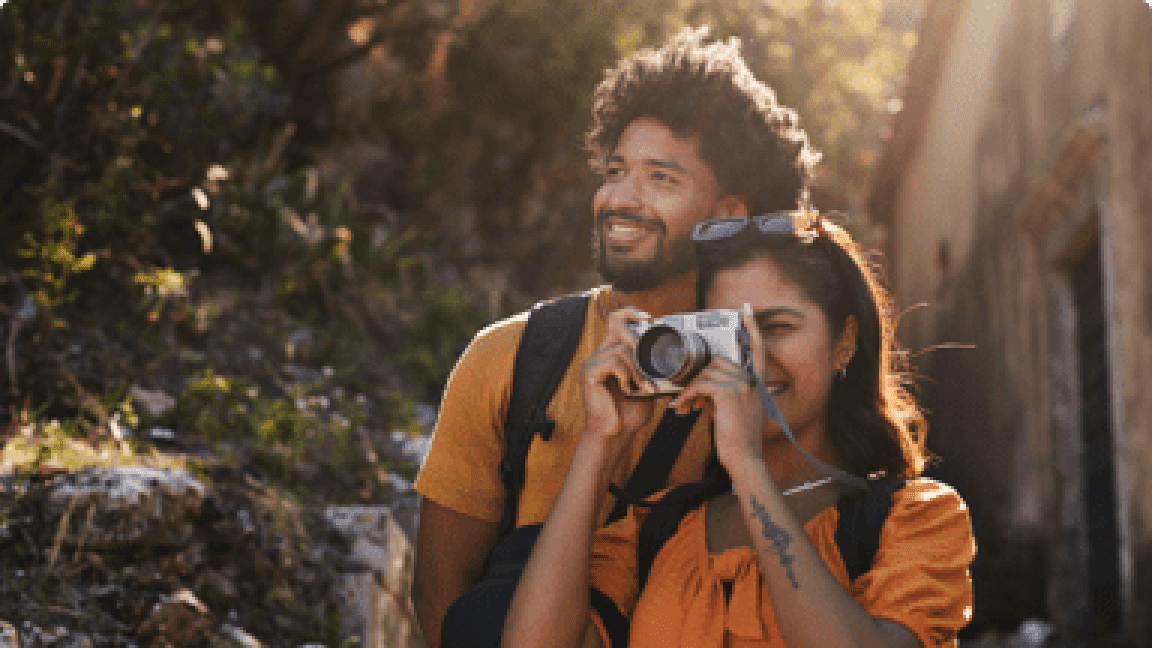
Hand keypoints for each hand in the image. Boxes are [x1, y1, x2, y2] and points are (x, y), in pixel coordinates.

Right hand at [580, 307, 658, 446]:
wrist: (616, 434)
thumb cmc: (629, 413)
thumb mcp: (646, 384)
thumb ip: (651, 368)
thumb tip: (672, 355)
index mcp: (611, 354)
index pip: (616, 320)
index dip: (630, 313)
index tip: (649, 318)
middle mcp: (599, 355)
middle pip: (617, 325)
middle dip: (640, 344)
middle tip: (651, 367)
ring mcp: (592, 363)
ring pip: (622, 348)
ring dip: (639, 369)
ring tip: (643, 388)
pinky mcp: (589, 373)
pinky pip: (614, 361)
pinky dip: (627, 375)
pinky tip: (627, 390)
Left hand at [669, 303, 766, 471]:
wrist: (745, 460)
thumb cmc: (739, 440)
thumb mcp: (737, 412)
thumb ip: (726, 394)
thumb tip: (703, 389)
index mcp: (757, 384)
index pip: (758, 349)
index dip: (752, 328)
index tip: (746, 309)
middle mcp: (751, 381)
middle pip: (718, 362)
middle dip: (698, 377)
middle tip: (687, 397)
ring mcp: (741, 386)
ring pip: (705, 373)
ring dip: (689, 391)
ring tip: (684, 408)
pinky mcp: (728, 394)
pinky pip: (699, 385)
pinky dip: (687, 396)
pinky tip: (683, 409)